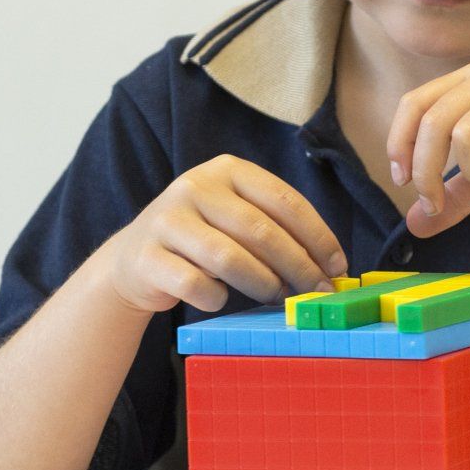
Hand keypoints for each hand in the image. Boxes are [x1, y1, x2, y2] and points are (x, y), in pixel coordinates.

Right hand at [99, 155, 346, 315]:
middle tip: (316, 291)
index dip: (318, 237)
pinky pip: (196, 285)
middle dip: (298, 266)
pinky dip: (216, 299)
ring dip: (263, 284)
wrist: (133, 259)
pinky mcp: (147, 257)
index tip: (337, 266)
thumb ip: (274, 228)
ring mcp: (167, 220)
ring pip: (230, 259)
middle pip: (261, 231)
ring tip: (276, 297)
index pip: (285, 200)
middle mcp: (195, 186)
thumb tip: (328, 266)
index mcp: (226, 169)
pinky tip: (220, 299)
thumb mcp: (234, 217)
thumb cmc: (202, 240)